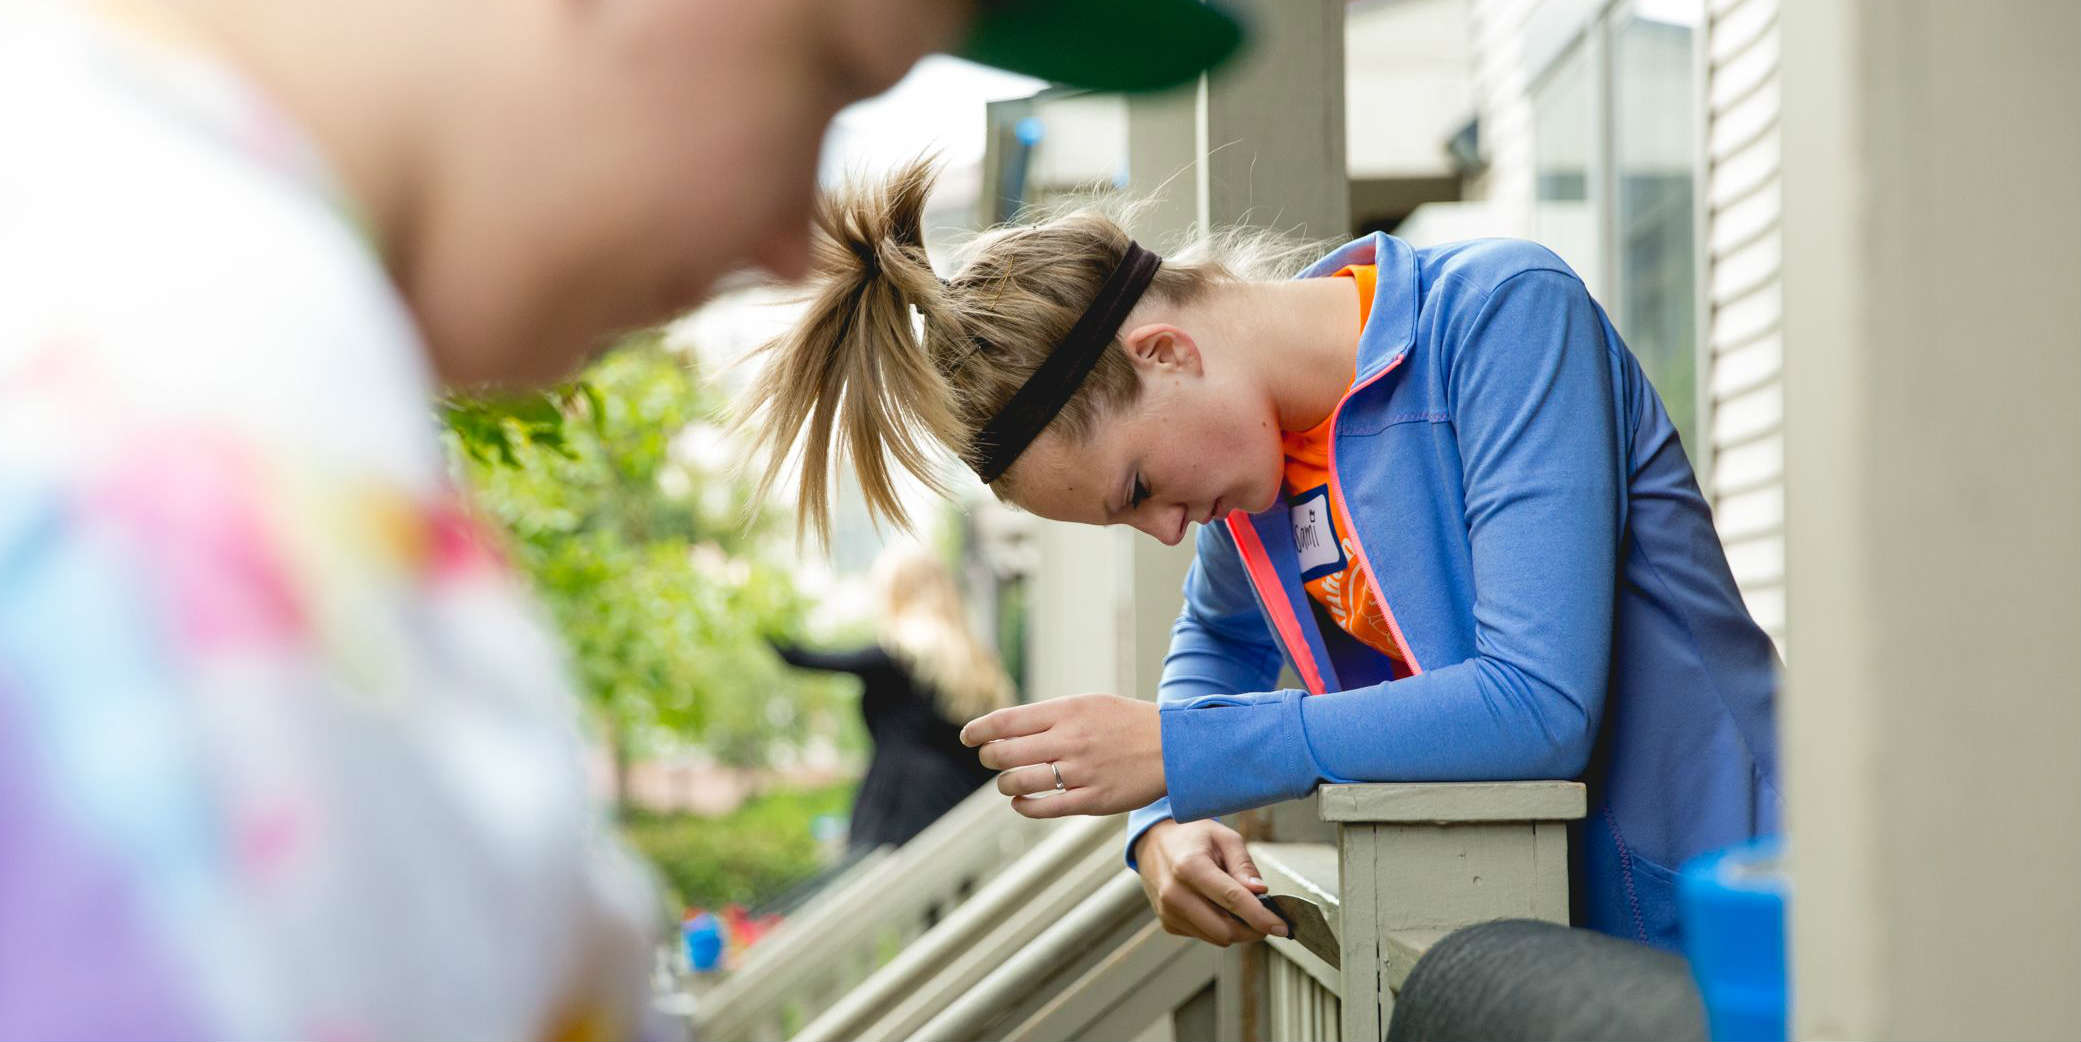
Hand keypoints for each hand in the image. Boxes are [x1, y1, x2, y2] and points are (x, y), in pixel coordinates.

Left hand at [960, 693, 1164, 817]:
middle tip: (989, 758)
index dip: (978, 730)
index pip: (1005, 721)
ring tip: (1008, 781)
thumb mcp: (1088, 704)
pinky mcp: (1092, 800)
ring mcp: (1080, 772)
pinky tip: (1020, 801)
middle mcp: (1069, 741)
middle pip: (1004, 753)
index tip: (967, 737)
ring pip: (1018, 782)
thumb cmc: (1125, 723)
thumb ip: (1049, 716)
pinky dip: (1024, 805)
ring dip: (1004, 784)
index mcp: (1066, 712)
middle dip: (988, 758)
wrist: (1173, 747)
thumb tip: (1005, 729)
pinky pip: (1044, 807)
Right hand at [1133, 820, 1287, 945]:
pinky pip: (1205, 935)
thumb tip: (1261, 891)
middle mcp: (1174, 894)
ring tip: (1238, 905)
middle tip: (1266, 916)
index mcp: (1190, 867)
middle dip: (1253, 928)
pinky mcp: (1168, 923)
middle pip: (1226, 929)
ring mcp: (1168, 912)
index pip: (1233, 900)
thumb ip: (1244, 865)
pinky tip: (1216, 906)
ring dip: (1237, 929)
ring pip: (1218, 937)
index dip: (1262, 917)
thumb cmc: (1191, 836)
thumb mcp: (1224, 837)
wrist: (1154, 842)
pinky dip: (1218, 927)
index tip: (1282, 927)